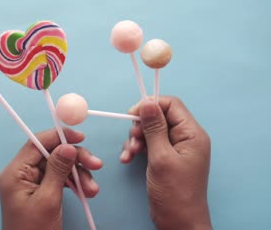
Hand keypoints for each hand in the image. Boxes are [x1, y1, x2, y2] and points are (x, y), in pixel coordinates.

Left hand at [0, 128, 102, 229]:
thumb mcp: (48, 199)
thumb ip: (57, 170)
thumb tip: (66, 146)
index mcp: (15, 172)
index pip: (37, 143)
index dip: (59, 136)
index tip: (81, 137)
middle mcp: (21, 174)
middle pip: (51, 153)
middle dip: (74, 158)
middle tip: (95, 165)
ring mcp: (31, 184)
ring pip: (58, 167)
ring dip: (78, 174)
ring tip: (93, 190)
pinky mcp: (40, 192)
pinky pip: (59, 179)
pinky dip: (75, 183)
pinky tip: (87, 191)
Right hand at [121, 97, 211, 229]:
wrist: (178, 222)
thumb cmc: (175, 193)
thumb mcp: (161, 157)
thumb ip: (154, 128)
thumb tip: (147, 103)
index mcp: (192, 134)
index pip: (171, 104)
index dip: (150, 106)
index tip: (132, 115)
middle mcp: (186, 137)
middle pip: (159, 116)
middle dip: (140, 126)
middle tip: (132, 140)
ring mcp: (176, 148)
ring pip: (151, 130)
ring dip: (136, 139)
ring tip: (129, 153)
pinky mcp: (166, 158)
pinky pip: (149, 144)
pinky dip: (136, 149)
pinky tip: (127, 159)